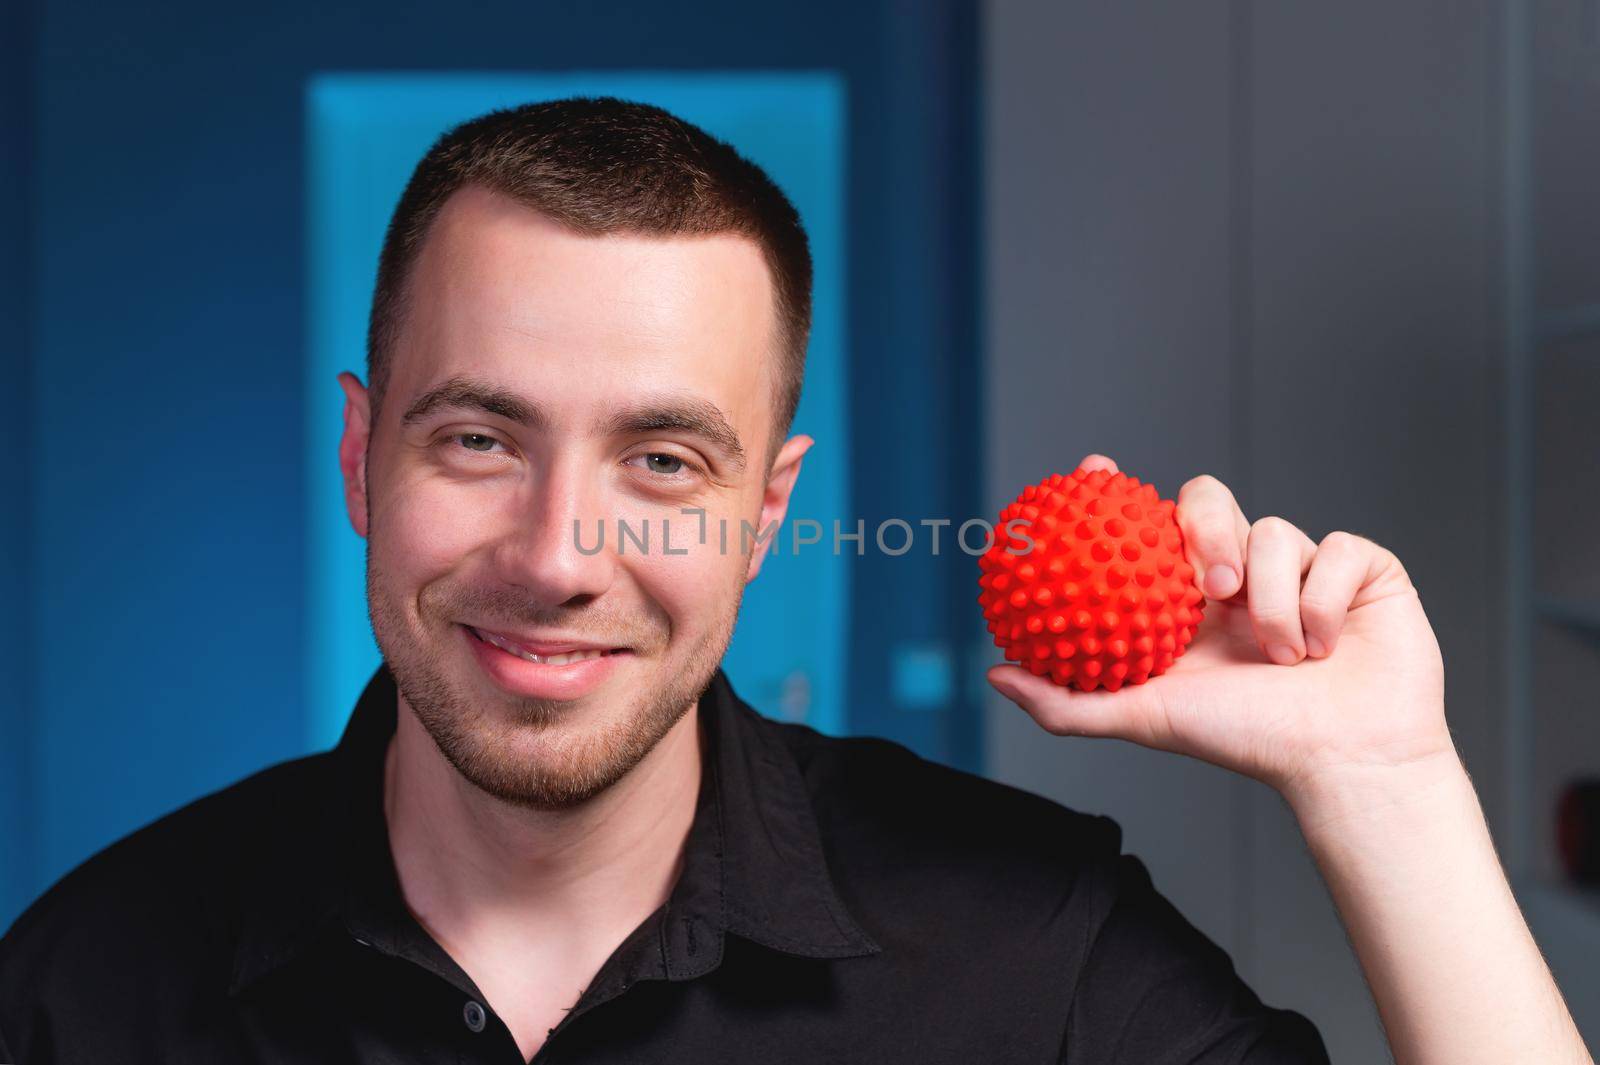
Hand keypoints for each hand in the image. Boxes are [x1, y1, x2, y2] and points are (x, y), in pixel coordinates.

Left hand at [987, 454, 1453, 800]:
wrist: (1344, 763)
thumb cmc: (1249, 743)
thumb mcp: (1148, 718)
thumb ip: (1069, 701)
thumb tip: (994, 674)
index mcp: (1189, 596)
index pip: (1146, 522)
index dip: (1115, 489)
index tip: (1092, 471)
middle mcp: (1242, 570)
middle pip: (1208, 500)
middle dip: (1208, 527)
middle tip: (1213, 585)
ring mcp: (1303, 564)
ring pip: (1274, 531)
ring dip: (1274, 601)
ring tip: (1279, 655)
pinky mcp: (1363, 566)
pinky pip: (1337, 549)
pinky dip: (1323, 604)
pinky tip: (1324, 647)